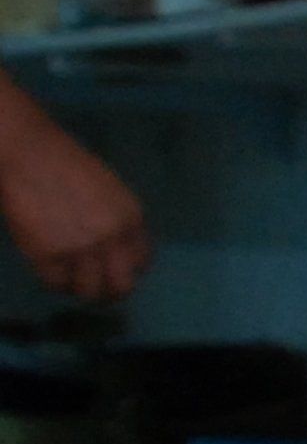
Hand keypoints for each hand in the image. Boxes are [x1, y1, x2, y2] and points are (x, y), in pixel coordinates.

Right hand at [0, 112, 149, 298]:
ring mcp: (80, 248)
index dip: (129, 270)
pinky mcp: (48, 254)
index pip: (141, 262)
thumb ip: (119, 221)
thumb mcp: (110, 191)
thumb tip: (118, 253)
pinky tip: (52, 270)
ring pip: (88, 291)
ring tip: (71, 279)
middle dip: (110, 292)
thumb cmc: (66, 164)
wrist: (28, 151)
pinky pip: (56, 284)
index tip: (116, 271)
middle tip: (96, 289)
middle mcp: (111, 237)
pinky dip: (54, 282)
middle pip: (121, 286)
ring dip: (80, 289)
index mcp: (130, 218)